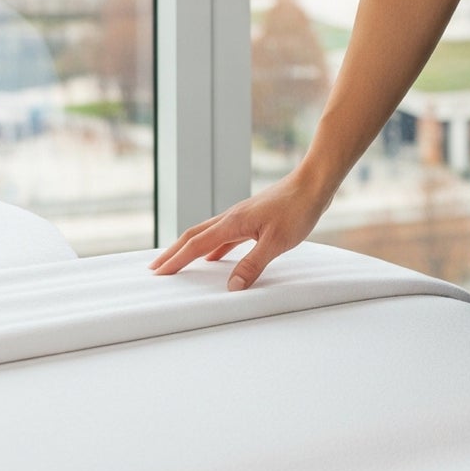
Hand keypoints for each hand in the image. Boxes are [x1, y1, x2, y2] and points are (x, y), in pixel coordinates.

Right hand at [146, 167, 334, 290]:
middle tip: (155, 268)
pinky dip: (213, 246)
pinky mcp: (252, 217)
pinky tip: (216, 256)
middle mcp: (232, 217)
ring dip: (191, 248)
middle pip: (194, 235)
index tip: (158, 273)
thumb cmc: (298, 209)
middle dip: (174, 252)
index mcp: (233, 222)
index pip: (196, 245)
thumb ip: (252, 265)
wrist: (313, 183)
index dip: (177, 260)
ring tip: (178, 262)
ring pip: (208, 233)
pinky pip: (225, 234)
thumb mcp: (276, 243)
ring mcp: (241, 215)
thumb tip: (231, 287)